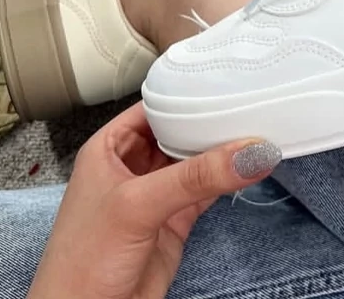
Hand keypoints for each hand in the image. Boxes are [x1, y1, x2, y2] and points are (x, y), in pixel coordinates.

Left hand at [27, 102, 280, 298]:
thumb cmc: (83, 262)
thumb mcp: (137, 205)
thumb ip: (195, 177)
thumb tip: (251, 152)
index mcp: (109, 148)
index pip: (153, 106)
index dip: (185, 94)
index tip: (224, 81)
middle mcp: (133, 165)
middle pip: (179, 131)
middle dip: (210, 120)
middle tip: (250, 103)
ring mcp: (156, 194)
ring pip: (196, 161)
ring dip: (223, 150)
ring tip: (260, 128)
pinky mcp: (176, 221)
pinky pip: (208, 190)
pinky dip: (229, 179)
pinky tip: (252, 166)